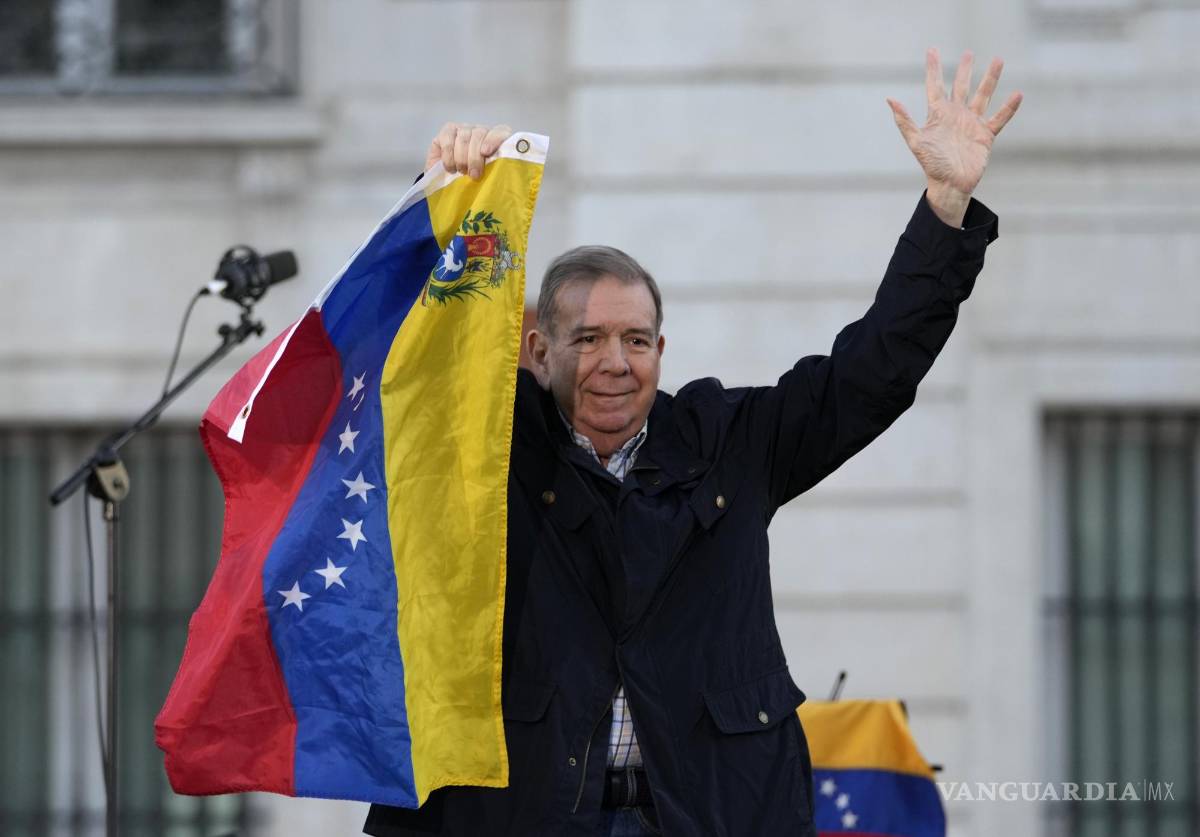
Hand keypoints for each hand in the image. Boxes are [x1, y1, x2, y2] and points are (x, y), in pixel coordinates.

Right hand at [424, 122, 512, 179]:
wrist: (457, 181)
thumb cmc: (480, 178)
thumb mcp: (493, 175)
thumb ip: (500, 171)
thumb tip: (502, 176)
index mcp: (499, 138)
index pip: (499, 132)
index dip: (493, 140)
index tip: (486, 152)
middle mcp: (482, 130)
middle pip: (479, 135)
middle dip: (474, 157)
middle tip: (474, 175)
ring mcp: (464, 129)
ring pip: (463, 138)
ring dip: (461, 158)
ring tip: (462, 171)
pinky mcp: (448, 131)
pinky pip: (447, 137)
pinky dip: (448, 154)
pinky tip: (450, 167)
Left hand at [887, 48, 1021, 225]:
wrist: (950, 184)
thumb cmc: (931, 165)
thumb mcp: (916, 141)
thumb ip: (904, 121)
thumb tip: (890, 99)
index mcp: (938, 115)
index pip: (935, 86)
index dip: (933, 68)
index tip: (932, 50)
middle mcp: (956, 116)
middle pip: (961, 87)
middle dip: (965, 70)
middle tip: (969, 53)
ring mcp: (972, 124)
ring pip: (983, 96)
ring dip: (990, 79)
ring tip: (998, 60)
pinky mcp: (985, 135)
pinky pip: (999, 118)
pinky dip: (1008, 108)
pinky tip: (1017, 94)